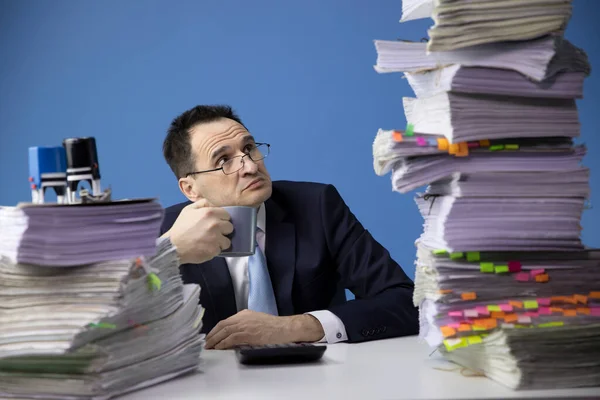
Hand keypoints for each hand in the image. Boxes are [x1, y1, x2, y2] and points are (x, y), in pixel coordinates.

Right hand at [161, 199, 233, 263]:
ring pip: (227, 241)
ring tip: (210, 241)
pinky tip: (206, 248)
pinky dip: (214, 250)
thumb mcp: (188, 210)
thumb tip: (212, 202)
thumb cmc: (181, 227)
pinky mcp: (214, 250)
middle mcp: (215, 225)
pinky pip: (220, 250)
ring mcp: (215, 238)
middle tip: (213, 233)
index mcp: (210, 213)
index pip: (227, 215)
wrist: (173, 246)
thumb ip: (202, 203)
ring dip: (220, 242)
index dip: (221, 219)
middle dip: (223, 230)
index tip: (215, 223)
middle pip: (230, 227)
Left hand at [205, 309, 324, 349]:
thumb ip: (246, 325)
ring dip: (215, 340)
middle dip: (212, 335)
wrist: (285, 328)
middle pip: (222, 325)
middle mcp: (243, 317)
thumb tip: (235, 335)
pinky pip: (231, 338)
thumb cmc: (274, 327)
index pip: (225, 321)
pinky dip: (223, 343)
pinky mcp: (248, 333)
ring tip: (209, 347)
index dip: (216, 329)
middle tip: (206, 343)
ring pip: (225, 331)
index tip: (211, 336)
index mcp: (244, 314)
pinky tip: (219, 348)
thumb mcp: (257, 321)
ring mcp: (245, 325)